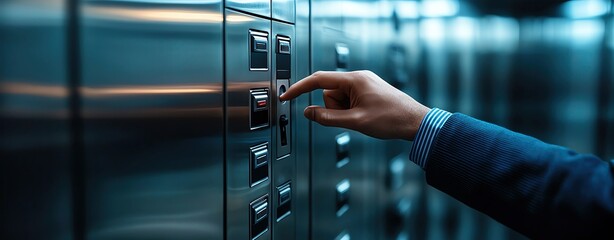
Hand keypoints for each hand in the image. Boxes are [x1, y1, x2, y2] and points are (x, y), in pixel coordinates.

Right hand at [280, 70, 429, 140]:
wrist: (416, 122)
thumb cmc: (391, 119)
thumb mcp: (355, 122)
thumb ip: (328, 118)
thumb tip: (308, 113)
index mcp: (354, 80)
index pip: (318, 80)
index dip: (299, 88)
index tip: (286, 96)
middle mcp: (358, 78)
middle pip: (329, 93)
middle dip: (334, 108)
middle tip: (354, 118)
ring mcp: (363, 84)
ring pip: (338, 99)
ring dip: (344, 111)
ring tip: (364, 118)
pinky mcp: (367, 91)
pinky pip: (348, 101)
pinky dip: (351, 111)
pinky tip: (367, 116)